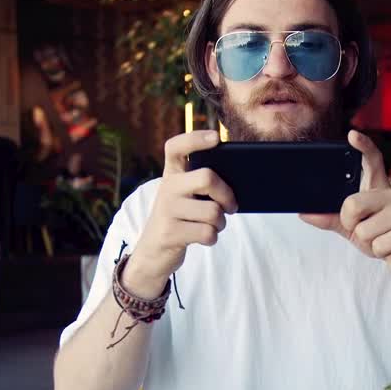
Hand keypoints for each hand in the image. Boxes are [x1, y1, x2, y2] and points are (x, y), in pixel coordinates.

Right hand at [126, 131, 238, 297]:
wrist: (153, 252)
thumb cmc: (180, 219)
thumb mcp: (185, 197)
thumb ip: (202, 185)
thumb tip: (237, 184)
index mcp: (171, 174)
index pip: (176, 147)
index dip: (196, 138)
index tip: (216, 138)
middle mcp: (167, 188)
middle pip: (207, 178)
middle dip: (227, 195)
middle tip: (231, 206)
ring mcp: (167, 210)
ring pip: (213, 212)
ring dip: (221, 223)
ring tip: (213, 225)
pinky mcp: (170, 233)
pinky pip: (207, 233)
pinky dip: (212, 238)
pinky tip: (204, 237)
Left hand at [300, 130, 390, 280]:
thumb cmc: (380, 237)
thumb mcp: (352, 227)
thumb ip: (330, 218)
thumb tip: (304, 213)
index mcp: (378, 189)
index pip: (372, 162)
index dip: (363, 147)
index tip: (352, 135)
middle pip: (352, 204)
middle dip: (350, 223)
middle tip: (363, 229)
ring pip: (363, 230)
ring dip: (366, 242)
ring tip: (381, 239)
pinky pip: (378, 245)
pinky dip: (378, 252)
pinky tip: (390, 248)